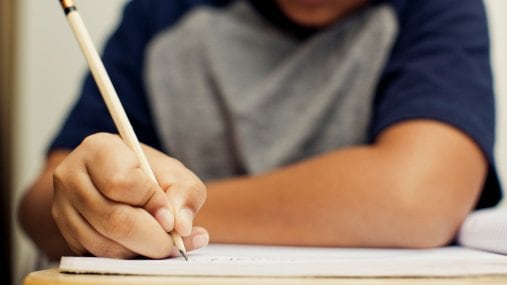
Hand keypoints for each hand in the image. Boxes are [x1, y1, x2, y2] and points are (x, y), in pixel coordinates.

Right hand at [51, 133, 207, 257]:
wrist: (122, 184)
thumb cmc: (150, 175)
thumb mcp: (175, 174)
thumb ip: (185, 193)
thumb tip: (182, 226)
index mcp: (98, 149)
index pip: (121, 182)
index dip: (151, 203)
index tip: (171, 217)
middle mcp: (72, 177)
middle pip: (113, 219)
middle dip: (151, 238)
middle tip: (173, 243)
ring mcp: (62, 208)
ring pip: (105, 244)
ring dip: (140, 250)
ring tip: (161, 242)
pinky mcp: (66, 235)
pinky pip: (98, 256)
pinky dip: (127, 257)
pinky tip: (143, 246)